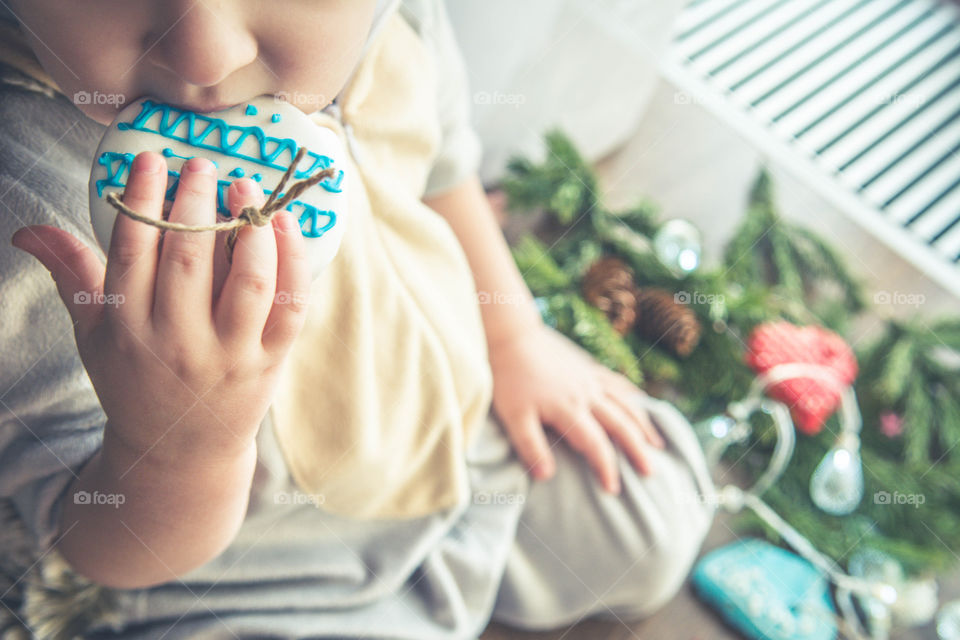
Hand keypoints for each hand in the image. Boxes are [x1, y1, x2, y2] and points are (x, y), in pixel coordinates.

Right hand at [11, 152, 310, 467]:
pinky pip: (290, 306)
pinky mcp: (270, 363)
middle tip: (202, 165)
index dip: (143, 199)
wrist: (180, 453)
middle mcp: (179, 341)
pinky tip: (283, 224)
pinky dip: (293, 262)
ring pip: (247, 281)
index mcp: (128, 327)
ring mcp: (230, 354)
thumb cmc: (136, 382)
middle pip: (190, 259)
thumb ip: (73, 277)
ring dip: (249, 228)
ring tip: (245, 188)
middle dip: (196, 202)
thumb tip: (27, 229)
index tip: (151, 160)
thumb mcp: (95, 336)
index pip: (134, 251)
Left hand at [488, 324, 664, 493]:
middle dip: (637, 451)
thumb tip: (546, 477)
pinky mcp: (587, 367)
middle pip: (620, 425)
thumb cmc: (509, 378)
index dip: (606, 468)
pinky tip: (641, 402)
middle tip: (651, 473)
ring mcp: (590, 379)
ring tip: (657, 445)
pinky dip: (633, 395)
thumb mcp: (513, 417)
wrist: (511, 336)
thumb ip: (530, 447)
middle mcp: (587, 394)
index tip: (613, 490)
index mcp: (569, 409)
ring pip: (625, 404)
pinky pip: (617, 383)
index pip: (595, 445)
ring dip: (643, 425)